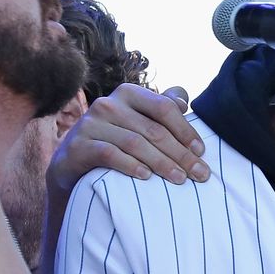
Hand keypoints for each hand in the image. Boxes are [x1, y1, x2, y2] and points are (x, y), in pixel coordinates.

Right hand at [49, 83, 209, 193]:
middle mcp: (108, 104)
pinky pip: (109, 154)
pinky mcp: (77, 146)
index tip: (201, 152)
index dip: (185, 130)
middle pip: (153, 129)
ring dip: (162, 163)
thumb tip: (183, 99)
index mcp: (128, 94)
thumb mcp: (138, 122)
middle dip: (180, 154)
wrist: (73, 166)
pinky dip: (131, 165)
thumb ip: (160, 108)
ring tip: (180, 179)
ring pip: (135, 143)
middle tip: (200, 174)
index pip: (164, 108)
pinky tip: (147, 177)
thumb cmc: (115, 142)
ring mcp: (90, 124)